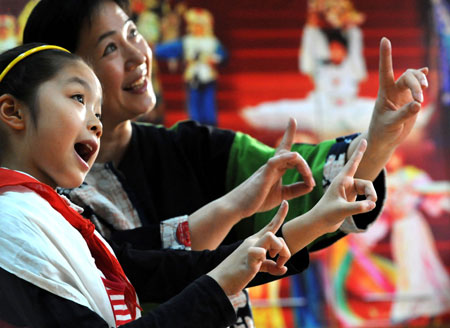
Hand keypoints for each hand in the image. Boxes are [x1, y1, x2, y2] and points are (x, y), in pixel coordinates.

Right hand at [208, 201, 290, 295]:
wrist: (220, 281)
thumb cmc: (237, 273)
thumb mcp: (257, 267)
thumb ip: (270, 265)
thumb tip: (283, 268)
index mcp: (255, 241)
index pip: (270, 225)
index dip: (280, 214)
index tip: (285, 202)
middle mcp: (253, 241)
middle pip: (276, 234)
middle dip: (285, 250)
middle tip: (281, 263)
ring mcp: (250, 248)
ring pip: (272, 237)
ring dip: (280, 251)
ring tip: (276, 265)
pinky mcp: (248, 257)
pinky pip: (261, 252)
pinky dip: (270, 263)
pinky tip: (266, 270)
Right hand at [225, 118, 314, 218]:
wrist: (239, 206)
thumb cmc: (257, 200)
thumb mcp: (282, 195)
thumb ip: (296, 189)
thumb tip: (311, 184)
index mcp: (277, 168)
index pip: (285, 148)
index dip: (289, 132)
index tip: (292, 118)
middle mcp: (273, 165)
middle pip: (292, 155)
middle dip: (305, 165)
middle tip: (311, 182)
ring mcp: (268, 168)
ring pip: (288, 156)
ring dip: (303, 166)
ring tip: (310, 180)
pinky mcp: (264, 174)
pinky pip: (276, 161)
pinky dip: (287, 157)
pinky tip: (295, 157)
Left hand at [314, 139, 376, 232]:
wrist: (320, 223)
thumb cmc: (326, 214)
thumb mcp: (341, 210)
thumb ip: (357, 207)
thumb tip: (372, 204)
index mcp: (341, 180)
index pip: (352, 163)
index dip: (359, 152)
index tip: (365, 140)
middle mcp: (346, 183)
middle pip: (366, 184)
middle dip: (371, 192)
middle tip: (372, 202)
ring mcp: (349, 191)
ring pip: (367, 191)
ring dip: (371, 198)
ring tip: (370, 207)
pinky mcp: (351, 198)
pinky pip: (365, 197)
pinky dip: (368, 203)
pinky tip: (367, 208)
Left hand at [368, 37, 428, 151]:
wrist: (384, 139)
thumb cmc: (382, 132)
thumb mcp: (391, 124)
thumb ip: (404, 114)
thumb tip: (418, 104)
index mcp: (384, 94)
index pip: (385, 71)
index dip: (385, 56)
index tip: (385, 39)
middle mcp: (393, 90)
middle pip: (407, 76)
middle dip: (416, 84)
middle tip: (420, 99)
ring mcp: (402, 94)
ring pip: (413, 78)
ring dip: (421, 82)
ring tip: (424, 91)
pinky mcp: (410, 100)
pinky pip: (417, 85)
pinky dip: (422, 78)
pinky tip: (426, 71)